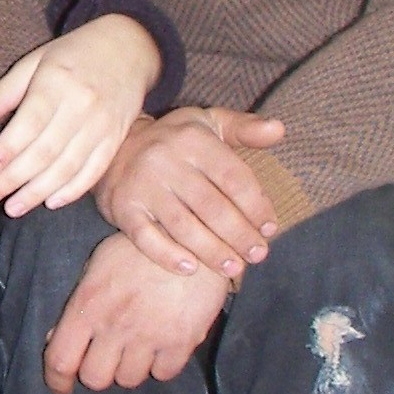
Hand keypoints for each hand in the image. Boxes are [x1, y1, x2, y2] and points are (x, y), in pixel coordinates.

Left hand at [0, 15, 163, 217]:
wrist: (129, 47)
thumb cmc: (73, 54)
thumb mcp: (34, 62)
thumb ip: (3, 93)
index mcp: (57, 83)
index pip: (29, 123)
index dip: (7, 150)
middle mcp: (82, 105)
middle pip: (45, 151)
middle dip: (14, 178)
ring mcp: (102, 124)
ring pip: (68, 166)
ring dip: (38, 191)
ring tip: (13, 207)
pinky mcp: (116, 138)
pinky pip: (94, 170)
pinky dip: (73, 190)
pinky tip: (50, 202)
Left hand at [43, 234, 231, 393]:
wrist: (192, 235)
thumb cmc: (140, 248)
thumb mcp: (99, 265)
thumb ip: (79, 304)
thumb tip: (56, 338)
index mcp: (88, 304)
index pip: (60, 360)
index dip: (57, 382)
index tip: (62, 388)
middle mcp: (115, 324)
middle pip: (95, 378)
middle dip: (98, 372)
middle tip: (107, 359)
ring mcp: (149, 335)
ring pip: (129, 380)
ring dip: (129, 368)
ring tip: (137, 347)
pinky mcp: (182, 340)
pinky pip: (164, 374)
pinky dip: (161, 365)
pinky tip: (162, 346)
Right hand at [96, 105, 287, 279]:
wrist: (114, 147)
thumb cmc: (174, 141)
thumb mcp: (208, 124)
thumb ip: (244, 128)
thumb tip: (280, 130)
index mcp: (193, 140)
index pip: (233, 178)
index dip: (256, 206)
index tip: (269, 229)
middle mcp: (166, 161)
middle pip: (211, 207)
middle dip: (239, 235)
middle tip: (257, 255)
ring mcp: (142, 186)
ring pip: (183, 226)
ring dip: (212, 251)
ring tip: (233, 267)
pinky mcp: (123, 208)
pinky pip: (146, 238)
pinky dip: (168, 256)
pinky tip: (191, 269)